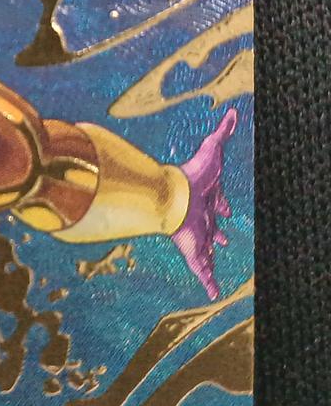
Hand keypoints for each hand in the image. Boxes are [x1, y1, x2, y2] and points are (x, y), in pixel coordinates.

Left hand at [171, 108, 237, 299]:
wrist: (172, 196)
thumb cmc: (193, 174)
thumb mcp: (213, 149)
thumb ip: (222, 132)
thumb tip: (233, 112)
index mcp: (206, 199)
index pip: (217, 204)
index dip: (222, 206)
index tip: (228, 211)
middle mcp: (201, 219)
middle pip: (211, 230)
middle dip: (217, 236)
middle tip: (224, 242)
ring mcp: (197, 236)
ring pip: (205, 253)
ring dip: (210, 262)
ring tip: (214, 275)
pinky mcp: (194, 252)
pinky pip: (203, 271)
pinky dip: (208, 282)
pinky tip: (213, 293)